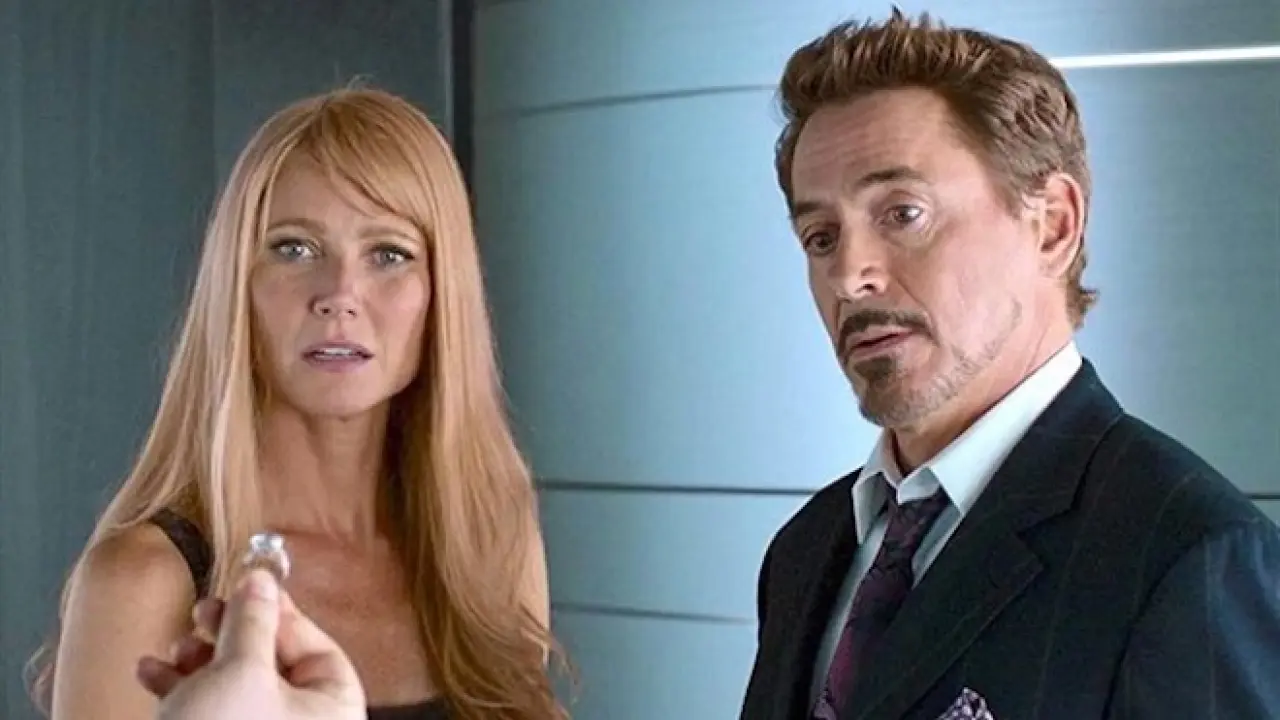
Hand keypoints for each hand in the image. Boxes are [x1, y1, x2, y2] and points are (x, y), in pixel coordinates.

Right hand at [136, 569, 366, 719]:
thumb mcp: (238, 670)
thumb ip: (252, 620)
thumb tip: (261, 579)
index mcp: (333, 711)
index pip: (317, 648)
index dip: (281, 613)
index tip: (246, 585)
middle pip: (274, 667)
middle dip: (232, 637)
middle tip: (202, 612)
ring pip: (236, 691)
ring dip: (200, 662)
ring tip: (175, 648)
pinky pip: (209, 715)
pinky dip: (182, 692)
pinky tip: (148, 672)